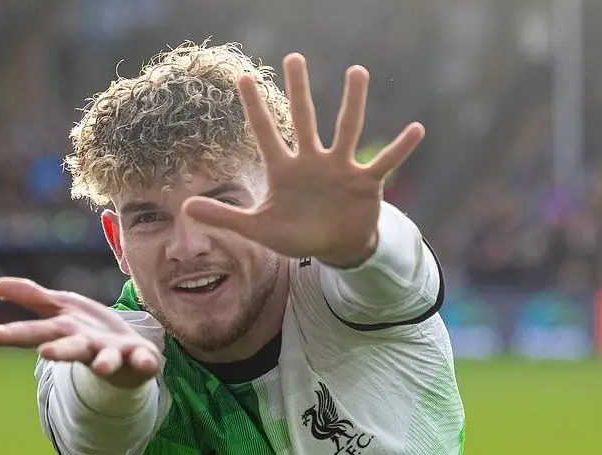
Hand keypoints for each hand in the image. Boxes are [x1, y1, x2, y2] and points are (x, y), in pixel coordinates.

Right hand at [0, 278, 160, 388]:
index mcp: (65, 333)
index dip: (12, 334)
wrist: (128, 357)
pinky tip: (150, 363)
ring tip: (102, 367)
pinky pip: (143, 361)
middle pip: (69, 349)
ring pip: (106, 360)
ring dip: (104, 363)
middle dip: (59, 351)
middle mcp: (86, 347)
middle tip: (44, 353)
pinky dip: (146, 363)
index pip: (36, 332)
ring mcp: (113, 355)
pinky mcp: (138, 358)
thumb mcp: (61, 308)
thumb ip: (31, 296)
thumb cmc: (88, 331)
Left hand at [182, 53, 425, 268]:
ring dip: (352, 102)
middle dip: (299, 90)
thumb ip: (224, 216)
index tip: (241, 78)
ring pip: (346, 129)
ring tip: (357, 71)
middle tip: (293, 58)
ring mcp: (340, 169)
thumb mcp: (257, 228)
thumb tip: (186, 206)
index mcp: (284, 169)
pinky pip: (384, 162)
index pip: (265, 133)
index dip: (254, 108)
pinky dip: (400, 148)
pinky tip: (416, 129)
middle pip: (304, 119)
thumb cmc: (296, 235)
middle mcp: (312, 161)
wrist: (334, 248)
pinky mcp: (365, 183)